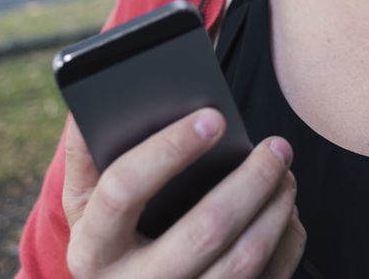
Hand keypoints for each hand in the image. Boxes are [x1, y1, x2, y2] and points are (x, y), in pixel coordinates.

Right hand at [62, 108, 306, 277]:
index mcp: (92, 249)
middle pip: (204, 230)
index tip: (214, 117)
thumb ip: (84, 155)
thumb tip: (87, 106)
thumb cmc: (106, 238)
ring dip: (274, 211)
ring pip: (241, 262)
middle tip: (277, 146)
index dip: (168, 150)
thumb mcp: (81, 204)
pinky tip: (287, 213)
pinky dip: (285, 244)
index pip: (124, 190)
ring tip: (285, 173)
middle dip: (250, 181)